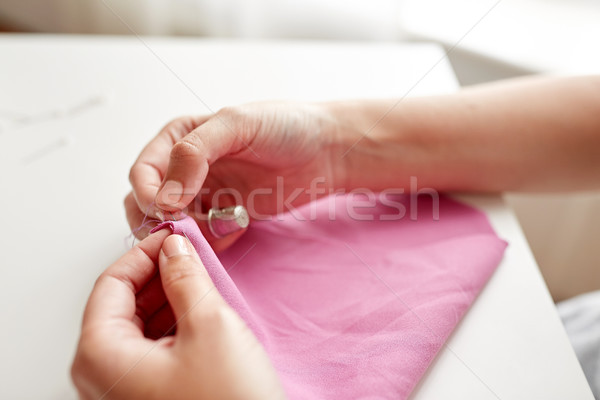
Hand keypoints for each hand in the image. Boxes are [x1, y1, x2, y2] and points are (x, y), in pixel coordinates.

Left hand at [71, 232, 283, 399]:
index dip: (143, 253)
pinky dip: (173, 321)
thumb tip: (174, 248)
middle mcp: (102, 375)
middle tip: (190, 255)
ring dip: (167, 295)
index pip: (110, 284)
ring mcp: (124, 388)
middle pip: (120, 304)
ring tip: (200, 278)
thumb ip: (186, 277)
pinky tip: (200, 310)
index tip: (172, 236)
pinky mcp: (148, 395)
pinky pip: (151, 346)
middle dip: (156, 274)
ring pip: (137, 324)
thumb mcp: (209, 325)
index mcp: (101, 355)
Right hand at [126, 102, 351, 249]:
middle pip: (146, 204)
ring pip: (171, 226)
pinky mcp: (223, 216)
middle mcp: (184, 168)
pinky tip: (236, 228)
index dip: (148, 195)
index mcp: (178, 138)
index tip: (168, 211)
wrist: (326, 152)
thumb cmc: (285, 127)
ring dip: (189, 233)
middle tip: (190, 227)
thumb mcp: (237, 124)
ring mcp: (203, 194)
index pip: (142, 173)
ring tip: (224, 223)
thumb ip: (194, 152)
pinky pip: (200, 238)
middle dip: (161, 220)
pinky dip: (211, 241)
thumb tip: (164, 197)